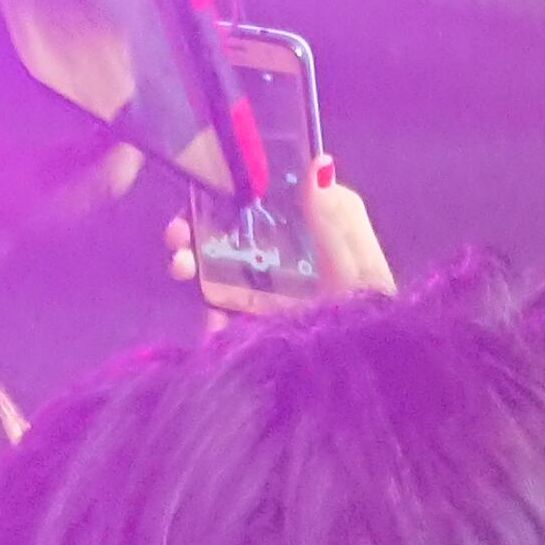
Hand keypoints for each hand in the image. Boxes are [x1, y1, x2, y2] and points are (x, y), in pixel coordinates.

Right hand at [166, 163, 391, 319]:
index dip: (237, 192)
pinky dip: (209, 318)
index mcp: (317, 242)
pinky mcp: (257, 338)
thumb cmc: (368, 318)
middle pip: (235, 237)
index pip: (272, 204)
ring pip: (222, 274)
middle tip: (176, 233)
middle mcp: (289, 268)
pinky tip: (206, 320)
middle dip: (199, 229)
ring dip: (193, 264)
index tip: (207, 184)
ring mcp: (270, 305)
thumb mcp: (360, 268)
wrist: (364, 384)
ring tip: (179, 266)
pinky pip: (224, 321)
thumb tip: (318, 160)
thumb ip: (336, 219)